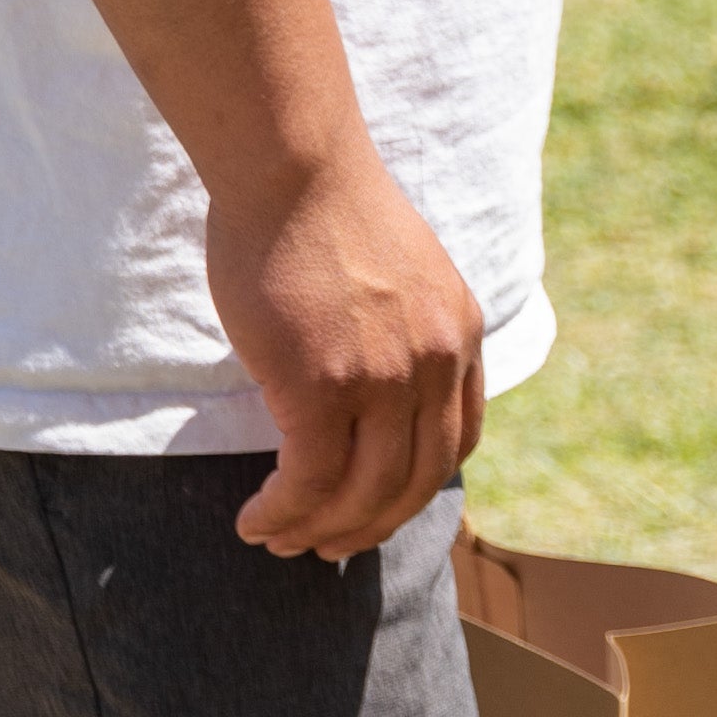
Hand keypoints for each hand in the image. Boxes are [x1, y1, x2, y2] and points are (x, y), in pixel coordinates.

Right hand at [204, 142, 487, 559]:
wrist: (294, 168)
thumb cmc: (323, 213)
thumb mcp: (396, 276)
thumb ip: (400, 331)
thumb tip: (369, 385)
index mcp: (461, 333)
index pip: (458, 439)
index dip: (418, 487)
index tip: (378, 508)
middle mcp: (436, 360)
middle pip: (418, 480)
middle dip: (370, 525)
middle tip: (326, 548)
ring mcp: (384, 376)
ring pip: (363, 491)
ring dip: (319, 530)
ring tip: (279, 541)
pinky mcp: (322, 384)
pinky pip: (309, 479)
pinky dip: (282, 512)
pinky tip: (254, 520)